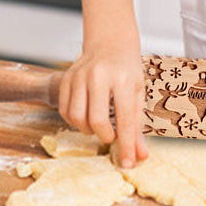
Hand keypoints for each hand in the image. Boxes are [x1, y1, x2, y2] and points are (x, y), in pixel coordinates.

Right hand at [58, 39, 148, 168]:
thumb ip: (138, 124)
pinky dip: (74, 121)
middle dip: (105, 136)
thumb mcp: (138, 92)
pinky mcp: (67, 78)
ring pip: (77, 118)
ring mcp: (80, 76)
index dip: (126, 144)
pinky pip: (64, 111)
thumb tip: (140, 155)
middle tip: (111, 135)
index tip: (128, 163)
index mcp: (123, 78)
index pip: (125, 118)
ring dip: (88, 130)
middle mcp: (100, 76)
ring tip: (99, 124)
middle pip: (97, 120)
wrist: (110, 42)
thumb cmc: (127, 69)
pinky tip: (86, 115)